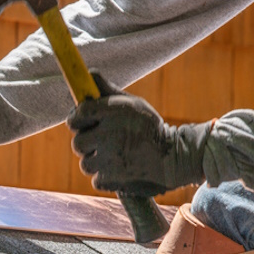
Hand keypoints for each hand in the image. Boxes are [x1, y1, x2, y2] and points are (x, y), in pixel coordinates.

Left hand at [68, 71, 211, 196]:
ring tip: (115, 156)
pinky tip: (120, 169)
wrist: (176, 157)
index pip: (79, 113)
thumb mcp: (133, 104)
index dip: (77, 118)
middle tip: (101, 142)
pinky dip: (106, 177)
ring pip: (85, 163)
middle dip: (86, 143)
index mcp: (113, 112)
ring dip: (96, 161)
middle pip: (77, 142)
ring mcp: (109, 159)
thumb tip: (89, 74)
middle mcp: (109, 134)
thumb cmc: (150, 127)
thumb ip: (107, 91)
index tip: (81, 122)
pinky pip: (96, 179)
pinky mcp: (112, 179)